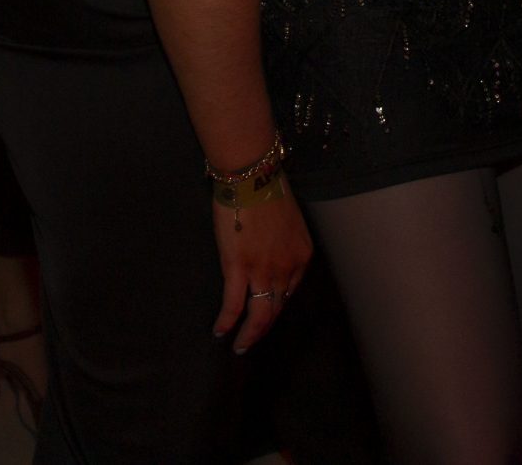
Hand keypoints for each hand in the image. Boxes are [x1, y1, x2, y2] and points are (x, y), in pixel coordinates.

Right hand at [212, 191, 310, 354]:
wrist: (252, 176)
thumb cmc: (269, 191)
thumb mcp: (289, 223)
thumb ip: (284, 246)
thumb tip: (271, 257)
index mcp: (301, 256)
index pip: (290, 292)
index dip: (277, 306)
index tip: (266, 312)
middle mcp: (286, 268)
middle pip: (276, 309)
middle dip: (264, 329)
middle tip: (253, 341)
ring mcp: (263, 270)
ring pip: (259, 315)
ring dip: (249, 335)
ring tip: (240, 346)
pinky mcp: (238, 267)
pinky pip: (234, 305)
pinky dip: (227, 322)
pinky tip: (220, 331)